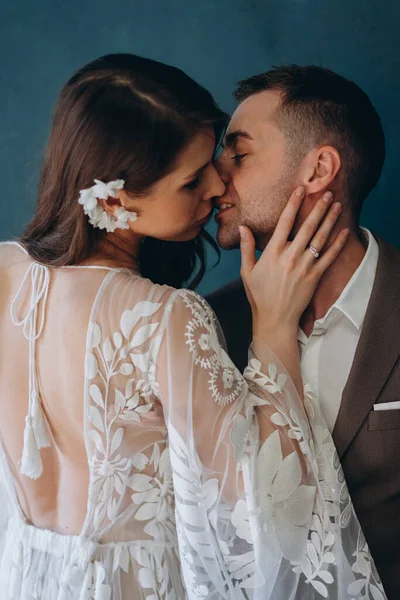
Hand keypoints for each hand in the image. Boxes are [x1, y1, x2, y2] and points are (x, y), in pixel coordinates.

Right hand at [239, 186, 348, 336]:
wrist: (275, 318)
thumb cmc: (259, 295)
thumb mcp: (246, 271)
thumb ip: (246, 247)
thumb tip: (242, 227)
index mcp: (272, 253)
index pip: (284, 222)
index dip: (293, 204)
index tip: (300, 190)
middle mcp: (290, 256)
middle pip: (307, 226)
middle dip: (318, 208)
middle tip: (327, 193)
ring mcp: (304, 266)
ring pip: (320, 238)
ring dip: (330, 220)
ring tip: (337, 205)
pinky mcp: (315, 276)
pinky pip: (329, 257)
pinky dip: (338, 243)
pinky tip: (344, 231)